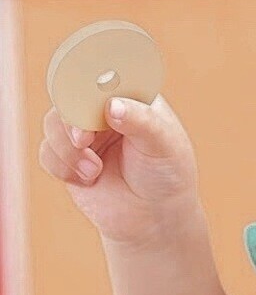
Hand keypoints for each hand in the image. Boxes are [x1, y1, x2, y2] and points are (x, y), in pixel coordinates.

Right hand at [38, 94, 201, 249]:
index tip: (88, 102)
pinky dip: (62, 167)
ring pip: (53, 124)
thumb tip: (112, 106)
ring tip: (94, 170)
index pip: (103, 76)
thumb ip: (141, 122)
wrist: (155, 217)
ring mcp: (85, 133)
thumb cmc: (168, 174)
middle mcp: (103, 111)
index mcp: (130, 97)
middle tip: (83, 140)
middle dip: (71, 120)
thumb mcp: (164, 144)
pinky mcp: (69, 159)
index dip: (88, 84)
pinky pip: (47, 153)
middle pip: (69, 96)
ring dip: (67, 148)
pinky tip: (89, 179)